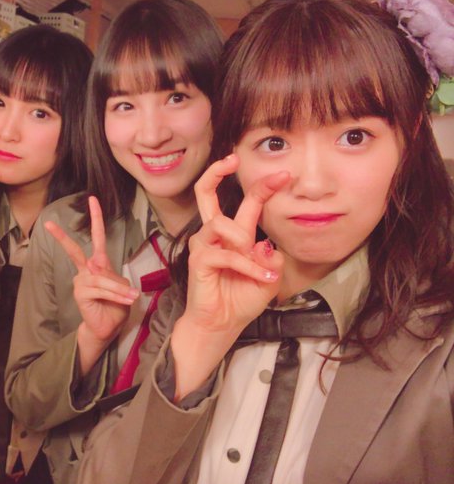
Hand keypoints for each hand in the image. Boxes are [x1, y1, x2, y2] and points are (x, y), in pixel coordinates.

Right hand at [45, 197, 138, 373]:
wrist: (108, 328)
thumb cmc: (116, 306)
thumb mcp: (122, 288)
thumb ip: (113, 277)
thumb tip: (97, 269)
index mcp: (98, 264)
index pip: (97, 238)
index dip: (96, 219)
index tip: (92, 199)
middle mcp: (86, 270)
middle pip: (74, 251)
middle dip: (62, 237)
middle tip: (48, 223)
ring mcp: (81, 281)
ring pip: (101, 278)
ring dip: (119, 288)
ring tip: (132, 297)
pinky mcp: (80, 293)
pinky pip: (100, 288)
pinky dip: (115, 294)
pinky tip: (126, 299)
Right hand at [184, 154, 288, 332]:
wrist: (221, 324)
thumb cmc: (241, 300)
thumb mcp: (269, 279)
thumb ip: (271, 260)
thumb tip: (263, 244)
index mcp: (235, 234)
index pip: (247, 203)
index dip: (263, 187)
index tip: (284, 175)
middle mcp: (216, 234)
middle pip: (206, 194)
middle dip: (216, 172)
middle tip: (232, 159)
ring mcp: (204, 245)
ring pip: (222, 223)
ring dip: (245, 243)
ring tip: (258, 267)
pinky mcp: (198, 260)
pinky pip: (226, 253)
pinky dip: (246, 265)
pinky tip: (259, 278)